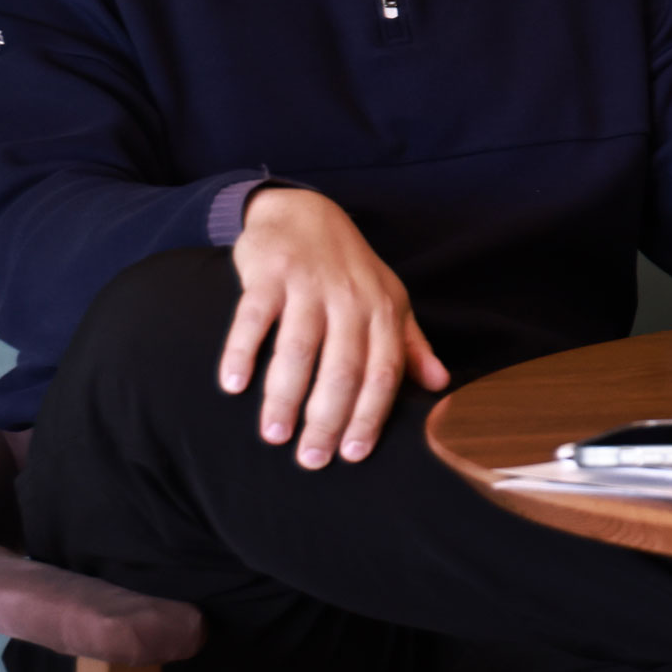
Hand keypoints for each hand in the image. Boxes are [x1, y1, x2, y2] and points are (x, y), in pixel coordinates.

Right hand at [221, 188, 448, 468]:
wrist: (304, 212)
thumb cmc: (350, 270)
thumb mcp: (390, 301)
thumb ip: (411, 345)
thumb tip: (440, 385)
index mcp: (382, 312)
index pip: (383, 372)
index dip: (370, 415)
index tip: (352, 454)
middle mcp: (350, 299)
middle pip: (342, 369)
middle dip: (326, 419)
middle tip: (310, 459)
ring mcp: (308, 285)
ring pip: (298, 349)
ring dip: (284, 397)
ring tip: (273, 435)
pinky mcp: (268, 274)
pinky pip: (254, 318)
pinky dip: (241, 351)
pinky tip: (232, 385)